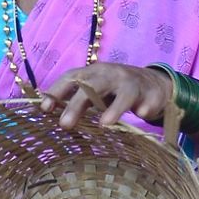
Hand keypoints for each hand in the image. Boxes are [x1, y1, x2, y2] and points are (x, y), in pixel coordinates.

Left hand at [39, 63, 171, 129]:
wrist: (154, 83)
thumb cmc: (115, 90)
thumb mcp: (94, 91)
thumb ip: (75, 100)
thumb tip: (46, 110)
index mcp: (93, 74)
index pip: (72, 77)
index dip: (57, 91)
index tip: (44, 108)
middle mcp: (111, 75)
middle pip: (93, 86)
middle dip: (77, 104)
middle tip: (65, 125)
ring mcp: (132, 83)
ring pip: (124, 92)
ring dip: (114, 107)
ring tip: (105, 124)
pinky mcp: (151, 93)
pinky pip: (149, 99)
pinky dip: (146, 106)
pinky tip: (142, 114)